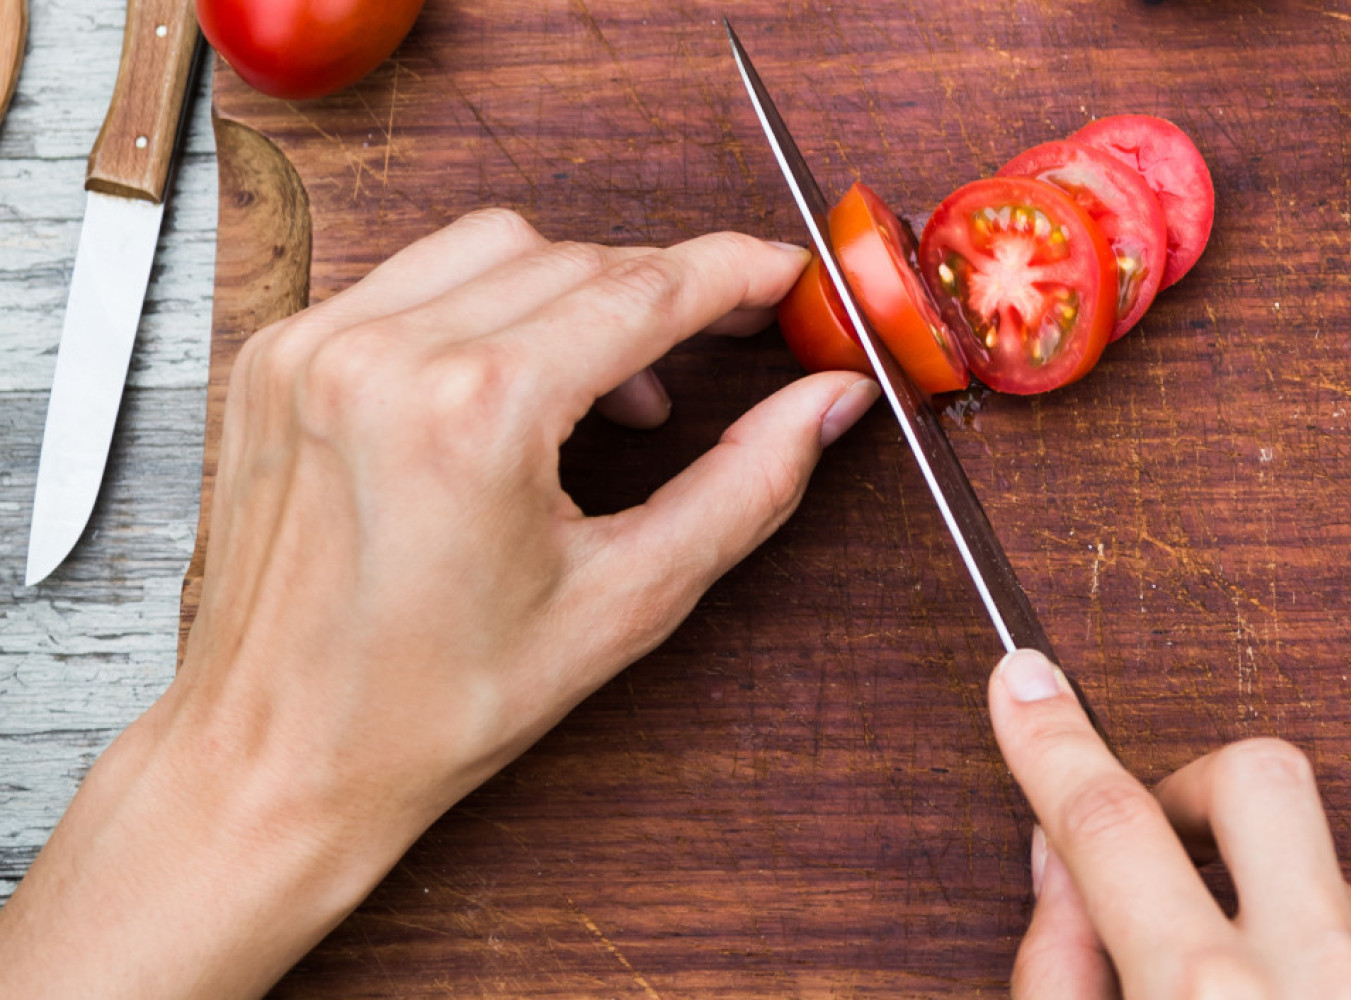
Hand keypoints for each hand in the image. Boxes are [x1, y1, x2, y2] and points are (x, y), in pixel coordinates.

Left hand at [0, 210, 878, 999]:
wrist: (282, 753)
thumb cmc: (439, 702)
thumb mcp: (626, 601)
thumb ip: (746, 486)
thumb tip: (830, 402)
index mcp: (473, 414)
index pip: (641, 292)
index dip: (733, 274)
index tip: (786, 275)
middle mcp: (384, 356)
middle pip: (576, 259)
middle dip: (664, 291)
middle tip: (725, 341)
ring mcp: (316, 346)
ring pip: (493, 246)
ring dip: (575, 289)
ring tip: (610, 386)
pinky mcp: (279, 354)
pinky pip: (412, 277)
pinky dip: (485, 305)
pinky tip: (516, 382)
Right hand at [988, 650, 1350, 998]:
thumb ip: (1060, 979)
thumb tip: (1060, 874)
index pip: (1109, 825)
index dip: (1053, 743)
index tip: (1026, 683)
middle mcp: (1323, 981)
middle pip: (1259, 776)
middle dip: (1194, 787)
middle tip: (1161, 850)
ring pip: (1329, 876)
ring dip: (1265, 914)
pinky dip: (1331, 972)